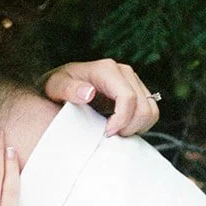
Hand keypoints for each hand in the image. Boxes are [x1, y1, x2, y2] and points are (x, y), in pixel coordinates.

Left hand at [42, 58, 161, 135]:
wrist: (60, 85)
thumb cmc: (56, 86)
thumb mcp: (54, 86)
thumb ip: (68, 89)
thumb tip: (89, 93)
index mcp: (106, 70)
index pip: (128, 98)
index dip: (122, 120)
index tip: (107, 133)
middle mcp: (124, 72)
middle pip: (143, 106)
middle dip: (129, 127)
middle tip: (109, 136)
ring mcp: (132, 81)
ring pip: (151, 110)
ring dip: (137, 127)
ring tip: (116, 132)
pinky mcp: (137, 91)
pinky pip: (150, 112)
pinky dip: (139, 124)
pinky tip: (121, 128)